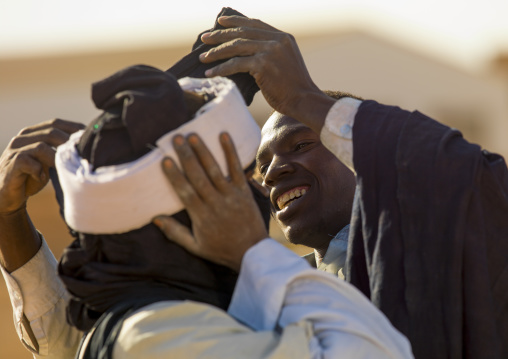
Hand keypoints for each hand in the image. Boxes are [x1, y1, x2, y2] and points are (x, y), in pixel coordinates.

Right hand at [0, 119, 83, 271]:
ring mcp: (15, 150)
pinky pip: (28, 162)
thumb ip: (62, 152)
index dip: (74, 127)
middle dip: (69, 143)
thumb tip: (89, 147)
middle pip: (51, 132)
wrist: (7, 196)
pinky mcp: (11, 164)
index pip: (56, 123)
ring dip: (56, 158)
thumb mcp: (51, 162)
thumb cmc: (33, 176)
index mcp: (33, 133)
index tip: (90, 137)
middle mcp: (22, 138)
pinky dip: (39, 170)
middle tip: (82, 155)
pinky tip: (43, 178)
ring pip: (42, 146)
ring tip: (63, 169)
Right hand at [153, 132, 267, 271]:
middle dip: (186, 156)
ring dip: (204, 151)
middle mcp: (215, 203)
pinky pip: (237, 169)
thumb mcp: (195, 247)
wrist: (252, 253)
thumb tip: (155, 218)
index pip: (185, 192)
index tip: (165, 160)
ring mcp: (231, 196)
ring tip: (193, 135)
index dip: (174, 175)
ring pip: (214, 170)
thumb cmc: (221, 250)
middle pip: (198, 176)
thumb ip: (175, 232)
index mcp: (201, 216)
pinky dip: (230, 152)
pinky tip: (224, 136)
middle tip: (176, 138)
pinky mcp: (244, 191)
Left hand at [199, 16, 333, 125]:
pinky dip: (221, 69)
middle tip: (204, 38)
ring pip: (236, 47)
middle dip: (220, 35)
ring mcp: (270, 51)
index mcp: (283, 37)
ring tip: (203, 57)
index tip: (220, 22)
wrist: (303, 100)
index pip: (254, 24)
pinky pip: (236, 64)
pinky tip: (211, 73)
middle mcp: (277, 40)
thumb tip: (245, 53)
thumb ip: (270, 53)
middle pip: (242, 33)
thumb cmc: (292, 88)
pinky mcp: (263, 64)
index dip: (235, 21)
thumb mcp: (285, 62)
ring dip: (216, 52)